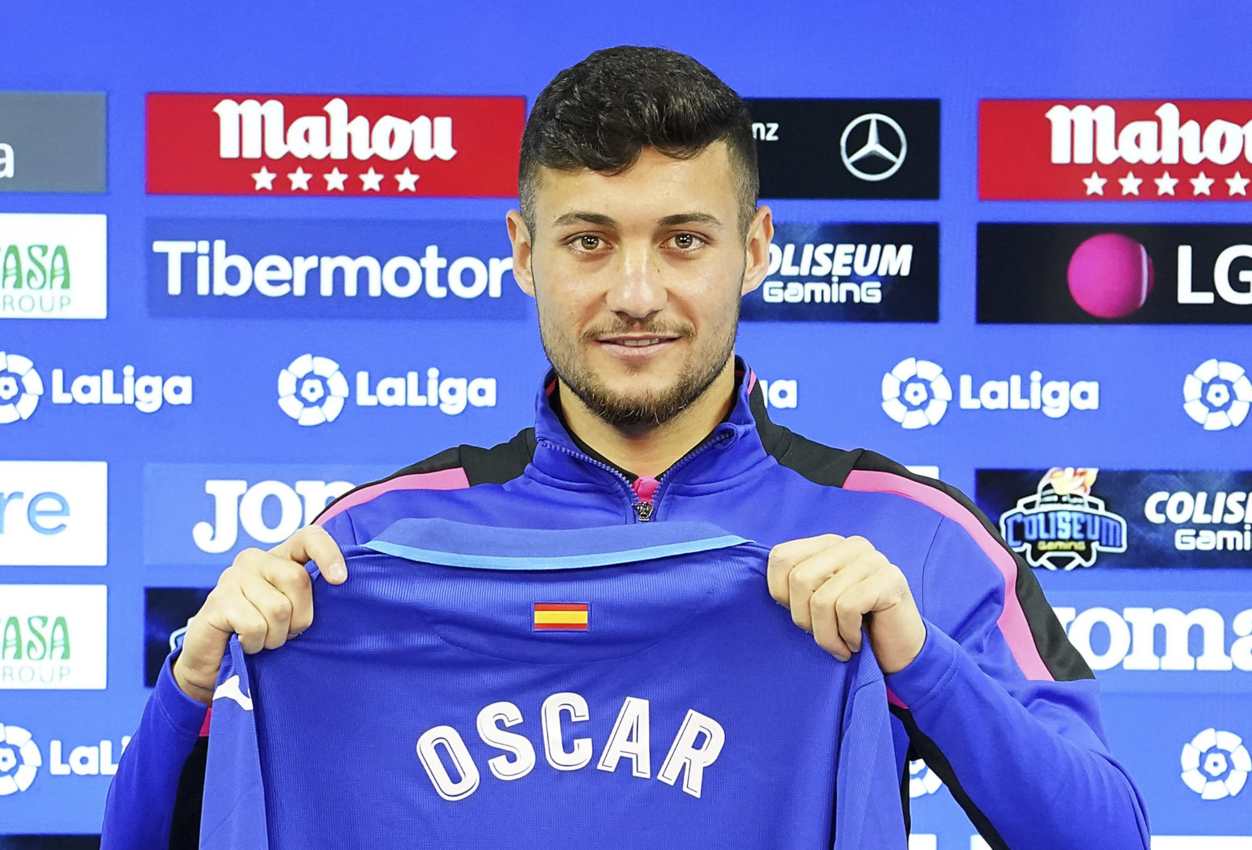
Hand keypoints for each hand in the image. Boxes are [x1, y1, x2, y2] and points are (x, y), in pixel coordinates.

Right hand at [171, 525, 346, 703]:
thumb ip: (311, 597)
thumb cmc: (263, 635)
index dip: (328, 554)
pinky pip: (254, 625)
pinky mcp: (217, 601)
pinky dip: (256, 643)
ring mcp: (232, 578)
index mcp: (279, 558)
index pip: (309, 537)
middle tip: (286, 633)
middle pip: (297, 579)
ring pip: (278, 608)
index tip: (340, 580)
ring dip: (275, 636)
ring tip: (262, 639)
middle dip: (300, 617)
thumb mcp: (293, 613)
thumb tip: (343, 585)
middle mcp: (254, 560)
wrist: (216, 664)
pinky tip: (245, 643)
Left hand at [766, 533, 924, 673]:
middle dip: (803, 618)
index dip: (779, 593)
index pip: (781, 557)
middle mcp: (850, 545)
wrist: (900, 654)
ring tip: (838, 645)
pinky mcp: (890, 579)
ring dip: (826, 635)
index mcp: (827, 545)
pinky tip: (855, 644)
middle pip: (799, 578)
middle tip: (821, 635)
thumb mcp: (816, 603)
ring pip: (823, 599)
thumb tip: (761, 587)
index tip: (799, 615)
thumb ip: (795, 587)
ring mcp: (873, 559)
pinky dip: (846, 635)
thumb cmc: (852, 629)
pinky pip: (847, 608)